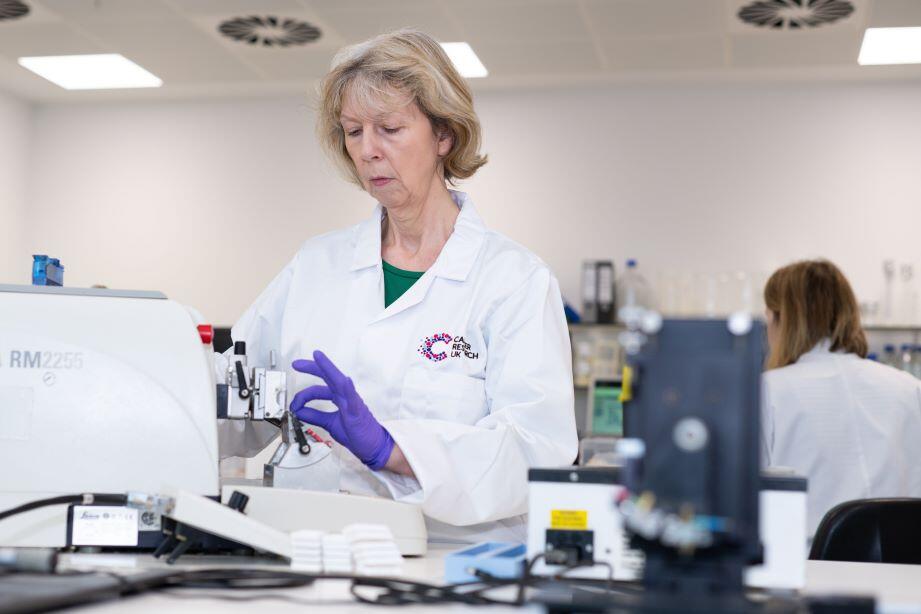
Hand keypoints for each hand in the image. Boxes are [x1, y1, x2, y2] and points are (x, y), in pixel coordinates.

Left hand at [289, 350, 394, 470]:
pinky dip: (348, 389)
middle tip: (296, 364)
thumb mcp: (330, 423)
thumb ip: (315, 416)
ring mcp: (352, 402)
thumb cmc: (356, 433)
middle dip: (313, 367)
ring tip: (318, 358)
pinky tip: (345, 381)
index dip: (305, 389)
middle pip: (328, 377)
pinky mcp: (357, 412)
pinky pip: (353, 399)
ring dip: (328, 369)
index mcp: (339, 398)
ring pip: (339, 382)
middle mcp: (345, 396)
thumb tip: (299, 412)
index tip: (294, 391)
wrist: (372, 445)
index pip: (320, 386)